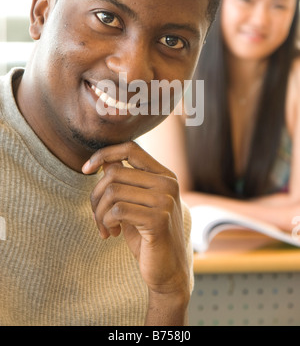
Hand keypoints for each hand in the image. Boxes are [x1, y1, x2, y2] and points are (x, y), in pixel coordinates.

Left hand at [82, 141, 189, 323]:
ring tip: (103, 227)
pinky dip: (106, 222)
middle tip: (96, 217)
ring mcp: (165, 200)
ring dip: (98, 213)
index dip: (104, 154)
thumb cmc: (147, 236)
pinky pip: (117, 211)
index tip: (86, 169)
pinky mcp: (158, 220)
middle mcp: (168, 183)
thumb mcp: (135, 204)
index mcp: (164, 175)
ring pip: (112, 192)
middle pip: (114, 172)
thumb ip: (124, 183)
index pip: (130, 148)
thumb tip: (101, 162)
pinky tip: (110, 234)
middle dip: (95, 195)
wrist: (167, 271)